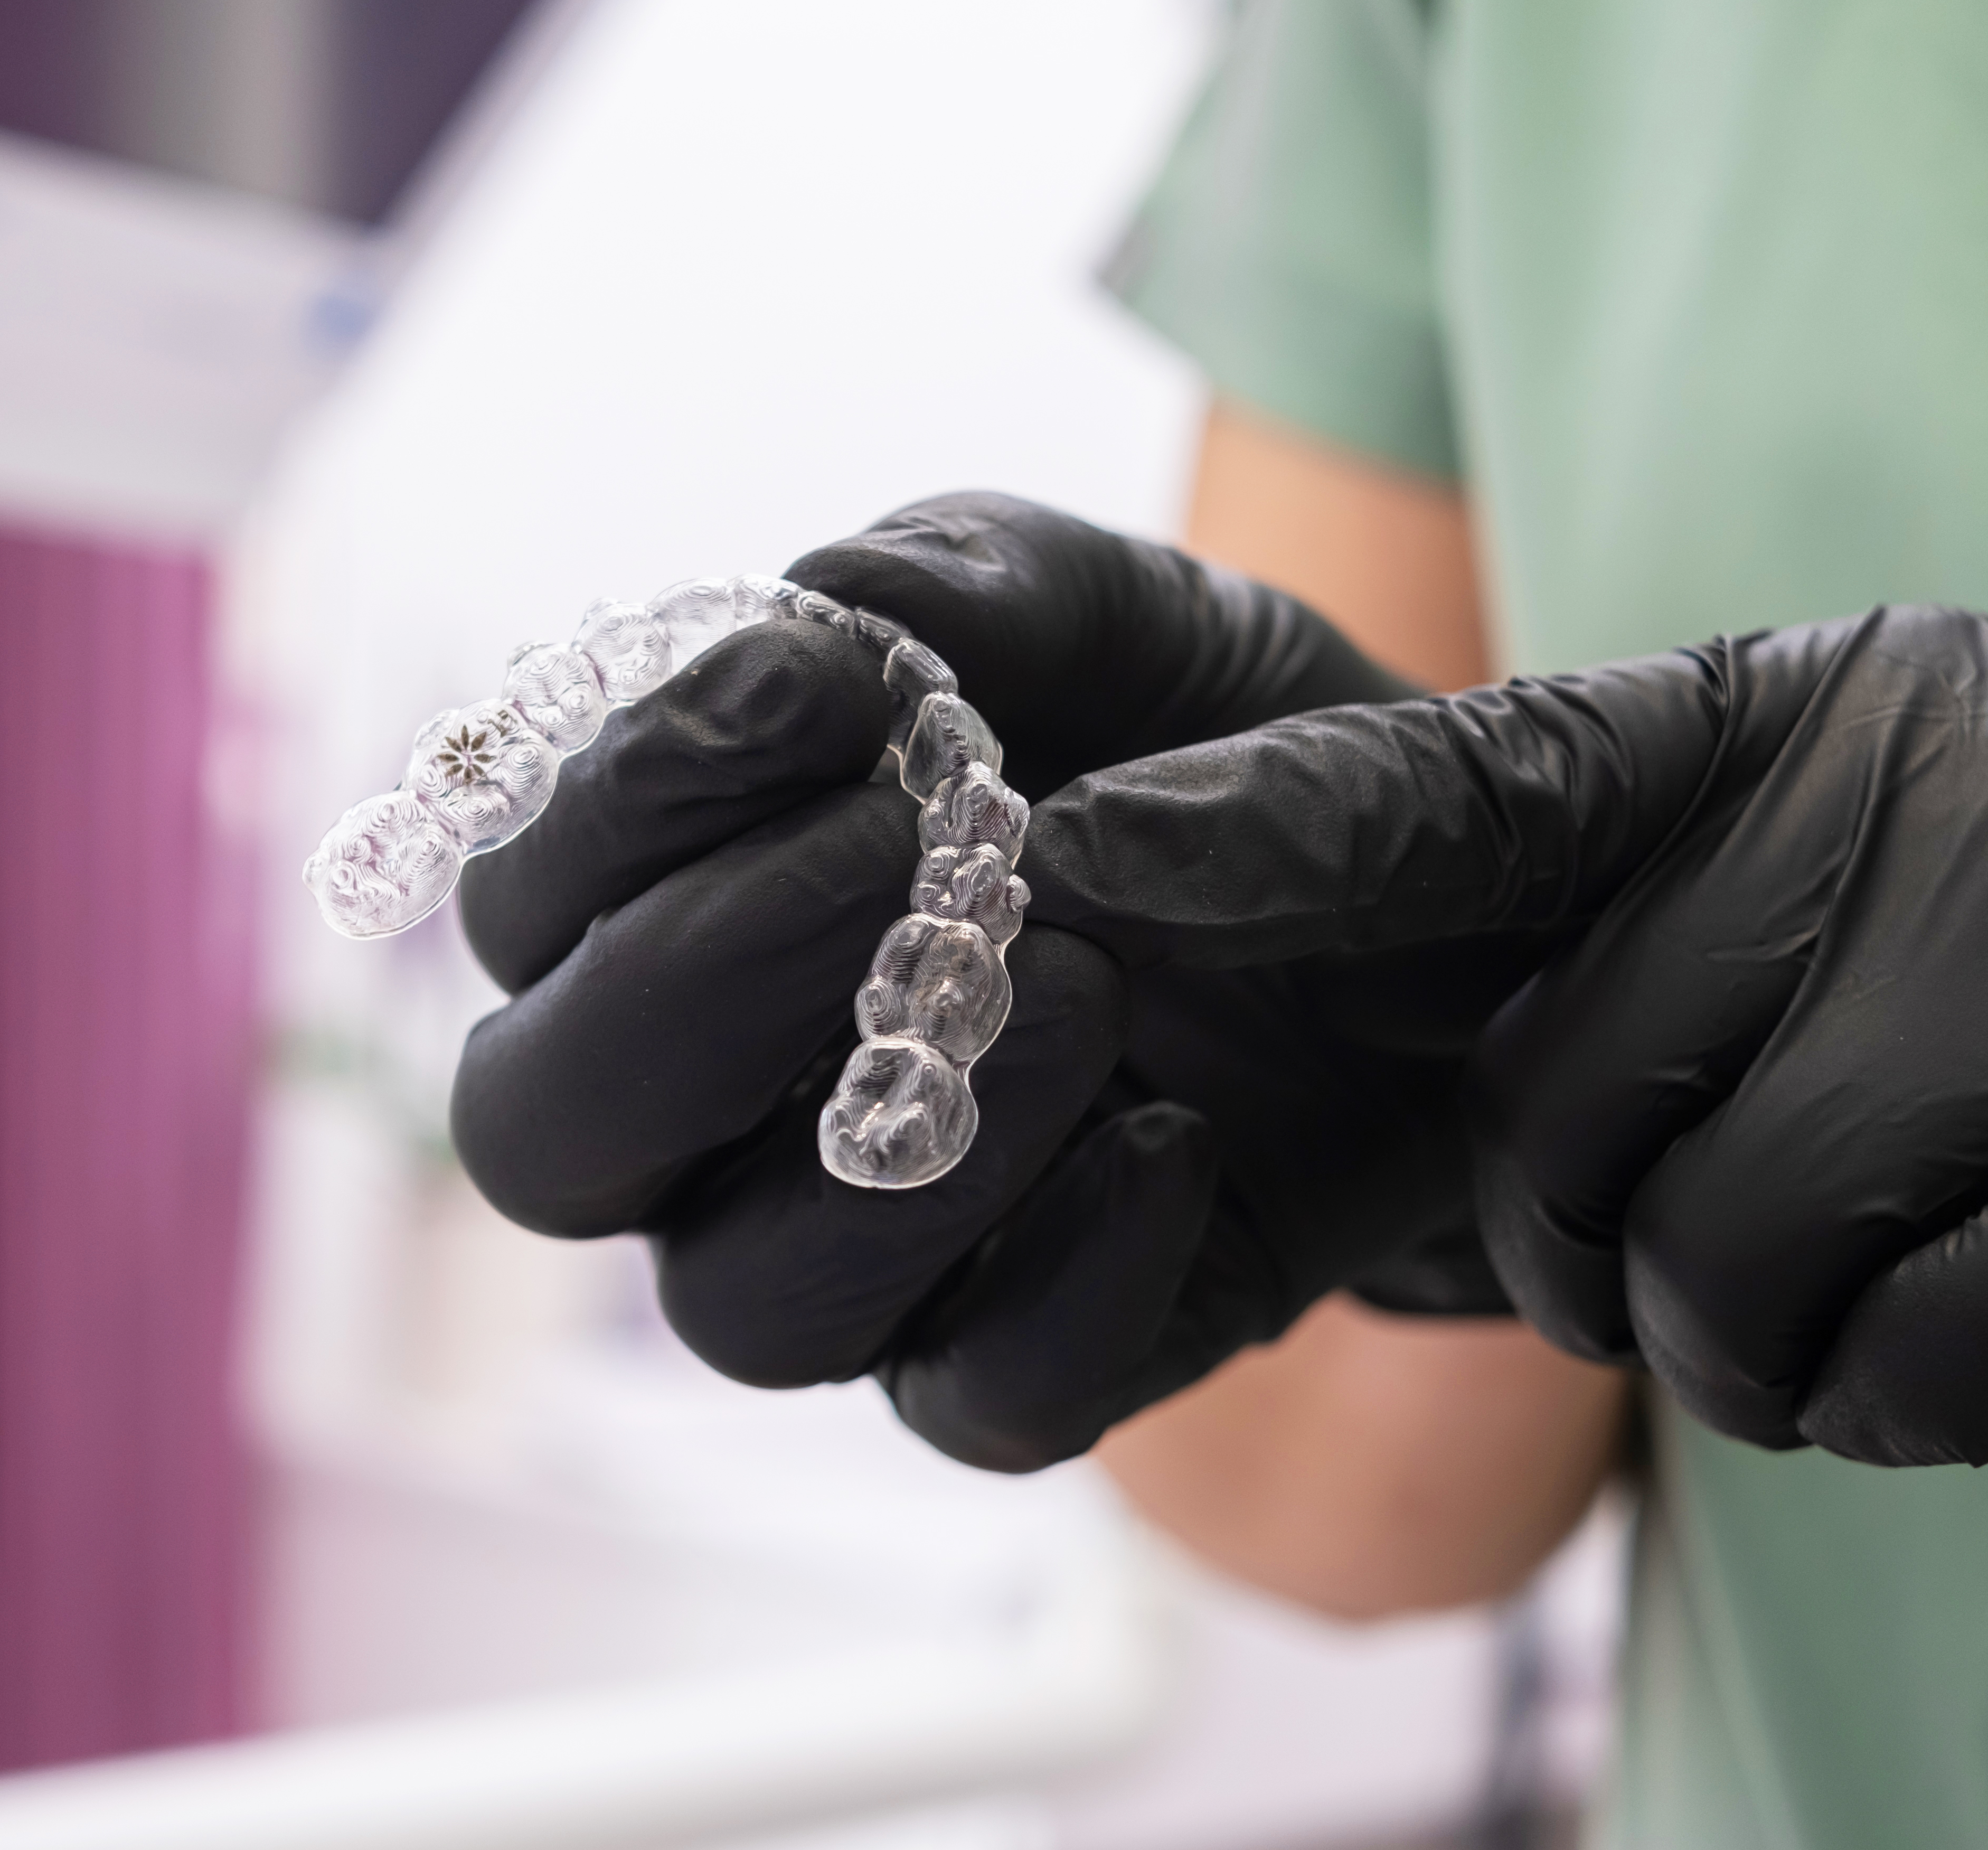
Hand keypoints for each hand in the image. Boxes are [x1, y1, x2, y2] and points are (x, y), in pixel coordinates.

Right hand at [449, 494, 1514, 1472]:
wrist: (1454, 917)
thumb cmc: (1226, 747)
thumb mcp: (1138, 621)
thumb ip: (979, 589)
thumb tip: (834, 599)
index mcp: (688, 901)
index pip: (534, 897)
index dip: (626, 798)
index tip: (805, 687)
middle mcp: (721, 1108)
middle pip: (547, 1135)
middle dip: (689, 987)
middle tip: (880, 852)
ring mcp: (864, 1254)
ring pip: (745, 1305)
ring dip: (904, 1141)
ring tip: (1089, 982)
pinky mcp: (1021, 1358)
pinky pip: (976, 1399)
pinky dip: (1070, 1278)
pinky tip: (1180, 1139)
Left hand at [1024, 603, 1987, 1465]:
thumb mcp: (1800, 873)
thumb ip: (1588, 921)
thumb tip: (1329, 996)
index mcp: (1797, 713)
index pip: (1473, 772)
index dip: (1272, 826)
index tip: (1083, 852)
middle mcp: (1930, 789)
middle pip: (1555, 1113)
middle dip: (1591, 1236)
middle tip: (1734, 1216)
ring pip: (1708, 1270)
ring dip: (1751, 1339)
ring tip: (1885, 1256)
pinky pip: (1899, 1370)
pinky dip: (1910, 1396)